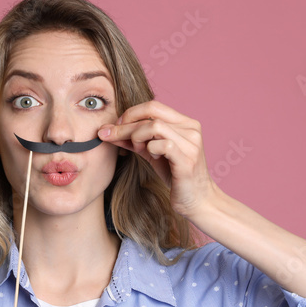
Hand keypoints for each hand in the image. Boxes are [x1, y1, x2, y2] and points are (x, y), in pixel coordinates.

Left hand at [97, 99, 219, 219]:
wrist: (197, 200)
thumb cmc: (175, 175)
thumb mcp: (152, 153)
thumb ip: (134, 140)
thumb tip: (107, 130)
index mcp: (185, 123)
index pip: (153, 106)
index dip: (131, 113)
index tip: (115, 126)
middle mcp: (191, 129)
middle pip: (151, 114)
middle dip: (125, 124)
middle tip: (109, 135)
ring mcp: (191, 144)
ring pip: (155, 127)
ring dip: (137, 136)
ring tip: (138, 149)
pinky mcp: (188, 160)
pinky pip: (163, 145)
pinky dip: (151, 149)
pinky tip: (153, 157)